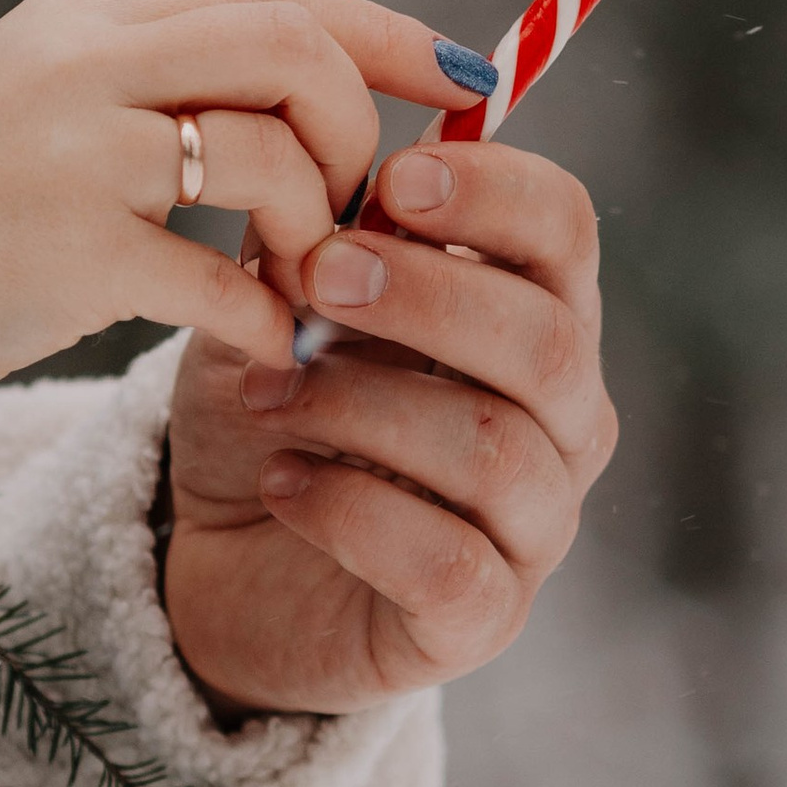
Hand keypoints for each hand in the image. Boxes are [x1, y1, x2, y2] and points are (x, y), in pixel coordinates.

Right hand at [0, 0, 496, 394]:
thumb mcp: (49, 104)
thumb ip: (160, 79)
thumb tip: (313, 82)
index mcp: (88, 21)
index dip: (383, 32)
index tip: (461, 73)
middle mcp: (81, 66)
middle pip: (291, 53)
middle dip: (356, 134)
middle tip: (358, 209)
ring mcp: (71, 156)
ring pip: (266, 159)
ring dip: (312, 231)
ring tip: (301, 283)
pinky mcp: (64, 253)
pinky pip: (217, 279)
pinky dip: (263, 317)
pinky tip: (265, 345)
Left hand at [162, 135, 615, 717]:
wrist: (220, 561)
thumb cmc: (274, 410)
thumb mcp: (277, 305)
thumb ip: (316, 236)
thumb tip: (338, 166)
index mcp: (533, 315)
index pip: (567, 231)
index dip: (497, 193)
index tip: (392, 179)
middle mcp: (563, 421)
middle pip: (550, 343)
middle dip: (431, 298)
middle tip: (320, 275)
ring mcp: (535, 527)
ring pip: (494, 450)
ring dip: (363, 406)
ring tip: (267, 394)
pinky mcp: (482, 620)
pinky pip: (446, 561)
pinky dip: (351, 512)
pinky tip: (282, 484)